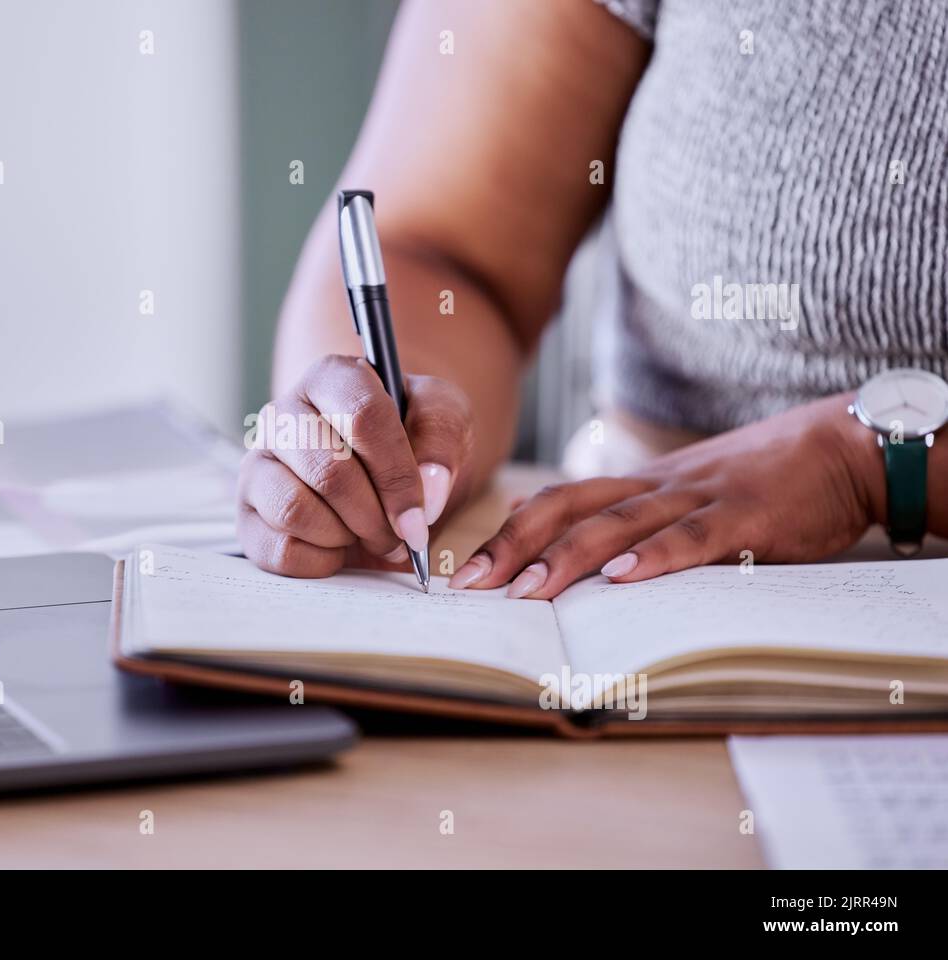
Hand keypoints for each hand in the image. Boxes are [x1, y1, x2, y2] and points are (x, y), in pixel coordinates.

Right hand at [238, 355, 474, 576]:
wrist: (384, 475)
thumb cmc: (412, 441)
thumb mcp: (444, 423)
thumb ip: (442, 441)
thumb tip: (428, 492)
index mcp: (332, 378)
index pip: (362, 416)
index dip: (397, 475)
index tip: (420, 517)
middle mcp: (284, 414)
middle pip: (329, 472)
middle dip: (374, 517)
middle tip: (397, 534)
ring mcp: (257, 463)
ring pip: (295, 510)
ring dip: (344, 537)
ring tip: (364, 534)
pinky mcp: (246, 513)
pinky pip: (278, 549)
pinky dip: (319, 561)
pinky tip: (335, 545)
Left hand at [450, 395, 883, 597]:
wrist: (840, 449)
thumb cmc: (757, 480)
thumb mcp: (681, 494)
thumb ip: (625, 515)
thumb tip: (553, 533)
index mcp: (637, 485)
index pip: (556, 501)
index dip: (507, 533)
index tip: (465, 571)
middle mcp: (654, 487)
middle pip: (568, 508)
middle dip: (514, 546)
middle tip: (472, 585)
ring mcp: (697, 499)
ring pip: (619, 524)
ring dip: (568, 558)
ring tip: (527, 591)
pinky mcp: (744, 517)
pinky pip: (693, 537)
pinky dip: (657, 558)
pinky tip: (624, 579)